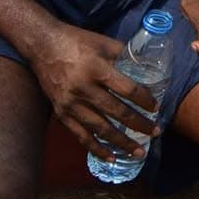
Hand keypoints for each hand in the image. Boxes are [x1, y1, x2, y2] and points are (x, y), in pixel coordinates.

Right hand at [29, 21, 158, 161]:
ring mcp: (70, 103)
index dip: (144, 100)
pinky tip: (111, 157)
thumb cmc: (77, 41)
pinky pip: (80, 135)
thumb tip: (148, 65)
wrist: (42, 45)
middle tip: (156, 133)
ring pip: (100, 128)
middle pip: (117, 112)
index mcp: (97, 69)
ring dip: (121, 142)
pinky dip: (96, 148)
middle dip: (139, 125)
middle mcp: (83, 89)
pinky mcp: (60, 113)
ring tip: (138, 152)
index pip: (127, 90)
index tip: (156, 108)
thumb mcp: (104, 43)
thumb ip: (125, 55)